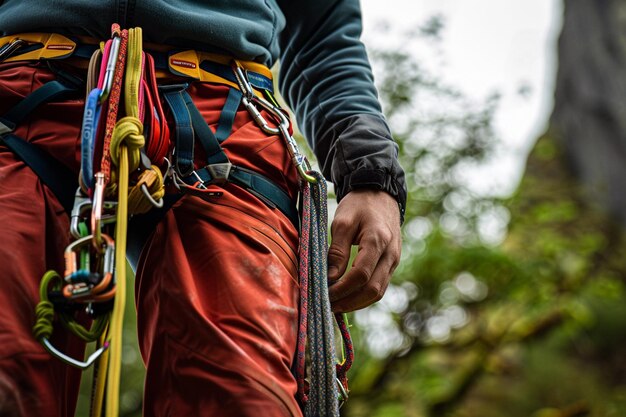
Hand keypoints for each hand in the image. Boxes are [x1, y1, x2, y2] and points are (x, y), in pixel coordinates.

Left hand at [327, 190, 401, 311]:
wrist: (380, 195)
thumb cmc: (359, 205)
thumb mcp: (342, 222)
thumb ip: (337, 251)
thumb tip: (329, 279)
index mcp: (378, 241)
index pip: (361, 275)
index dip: (342, 289)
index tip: (324, 294)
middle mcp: (390, 254)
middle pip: (372, 289)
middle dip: (349, 302)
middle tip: (326, 305)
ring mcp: (394, 261)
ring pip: (378, 292)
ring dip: (356, 303)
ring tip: (335, 305)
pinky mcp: (391, 264)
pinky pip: (379, 286)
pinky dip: (363, 296)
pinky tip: (346, 297)